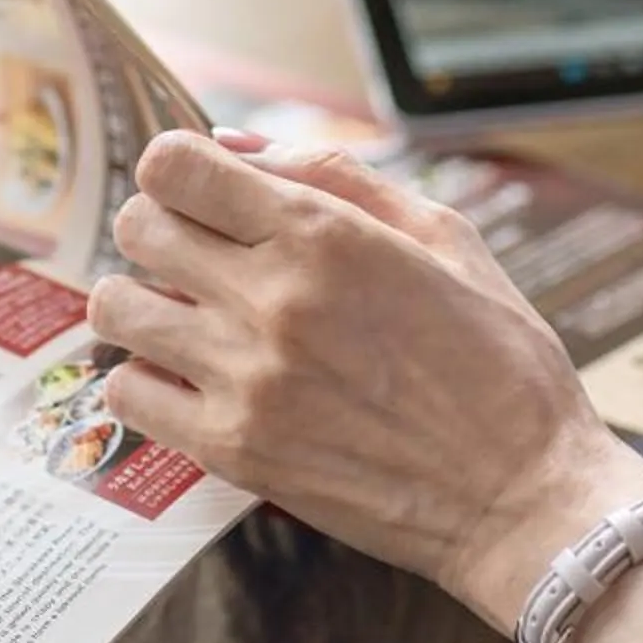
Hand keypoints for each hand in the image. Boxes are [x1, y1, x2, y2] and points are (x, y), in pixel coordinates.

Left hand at [90, 128, 642, 630]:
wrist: (524, 498)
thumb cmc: (498, 362)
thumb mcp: (444, 236)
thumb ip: (335, 176)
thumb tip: (235, 144)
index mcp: (326, 235)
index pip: (174, 166)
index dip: (179, 171)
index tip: (204, 195)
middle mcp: (273, 299)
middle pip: (138, 228)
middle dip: (161, 230)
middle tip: (201, 258)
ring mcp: (246, 380)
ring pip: (117, 309)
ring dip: (144, 304)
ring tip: (189, 320)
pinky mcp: (234, 451)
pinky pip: (127, 396)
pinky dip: (146, 381)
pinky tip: (192, 381)